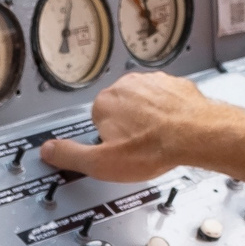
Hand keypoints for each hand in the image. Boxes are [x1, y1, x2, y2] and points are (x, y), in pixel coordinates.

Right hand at [40, 71, 240, 181]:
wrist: (197, 135)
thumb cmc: (153, 148)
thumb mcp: (102, 163)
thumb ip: (70, 155)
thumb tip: (48, 151)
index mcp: (104, 102)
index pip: (98, 121)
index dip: (109, 140)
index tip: (119, 150)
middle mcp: (126, 85)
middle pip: (120, 109)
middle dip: (128, 127)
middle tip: (139, 147)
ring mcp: (153, 82)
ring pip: (144, 102)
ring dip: (148, 117)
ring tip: (157, 139)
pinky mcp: (175, 84)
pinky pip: (167, 98)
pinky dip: (169, 111)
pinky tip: (173, 128)